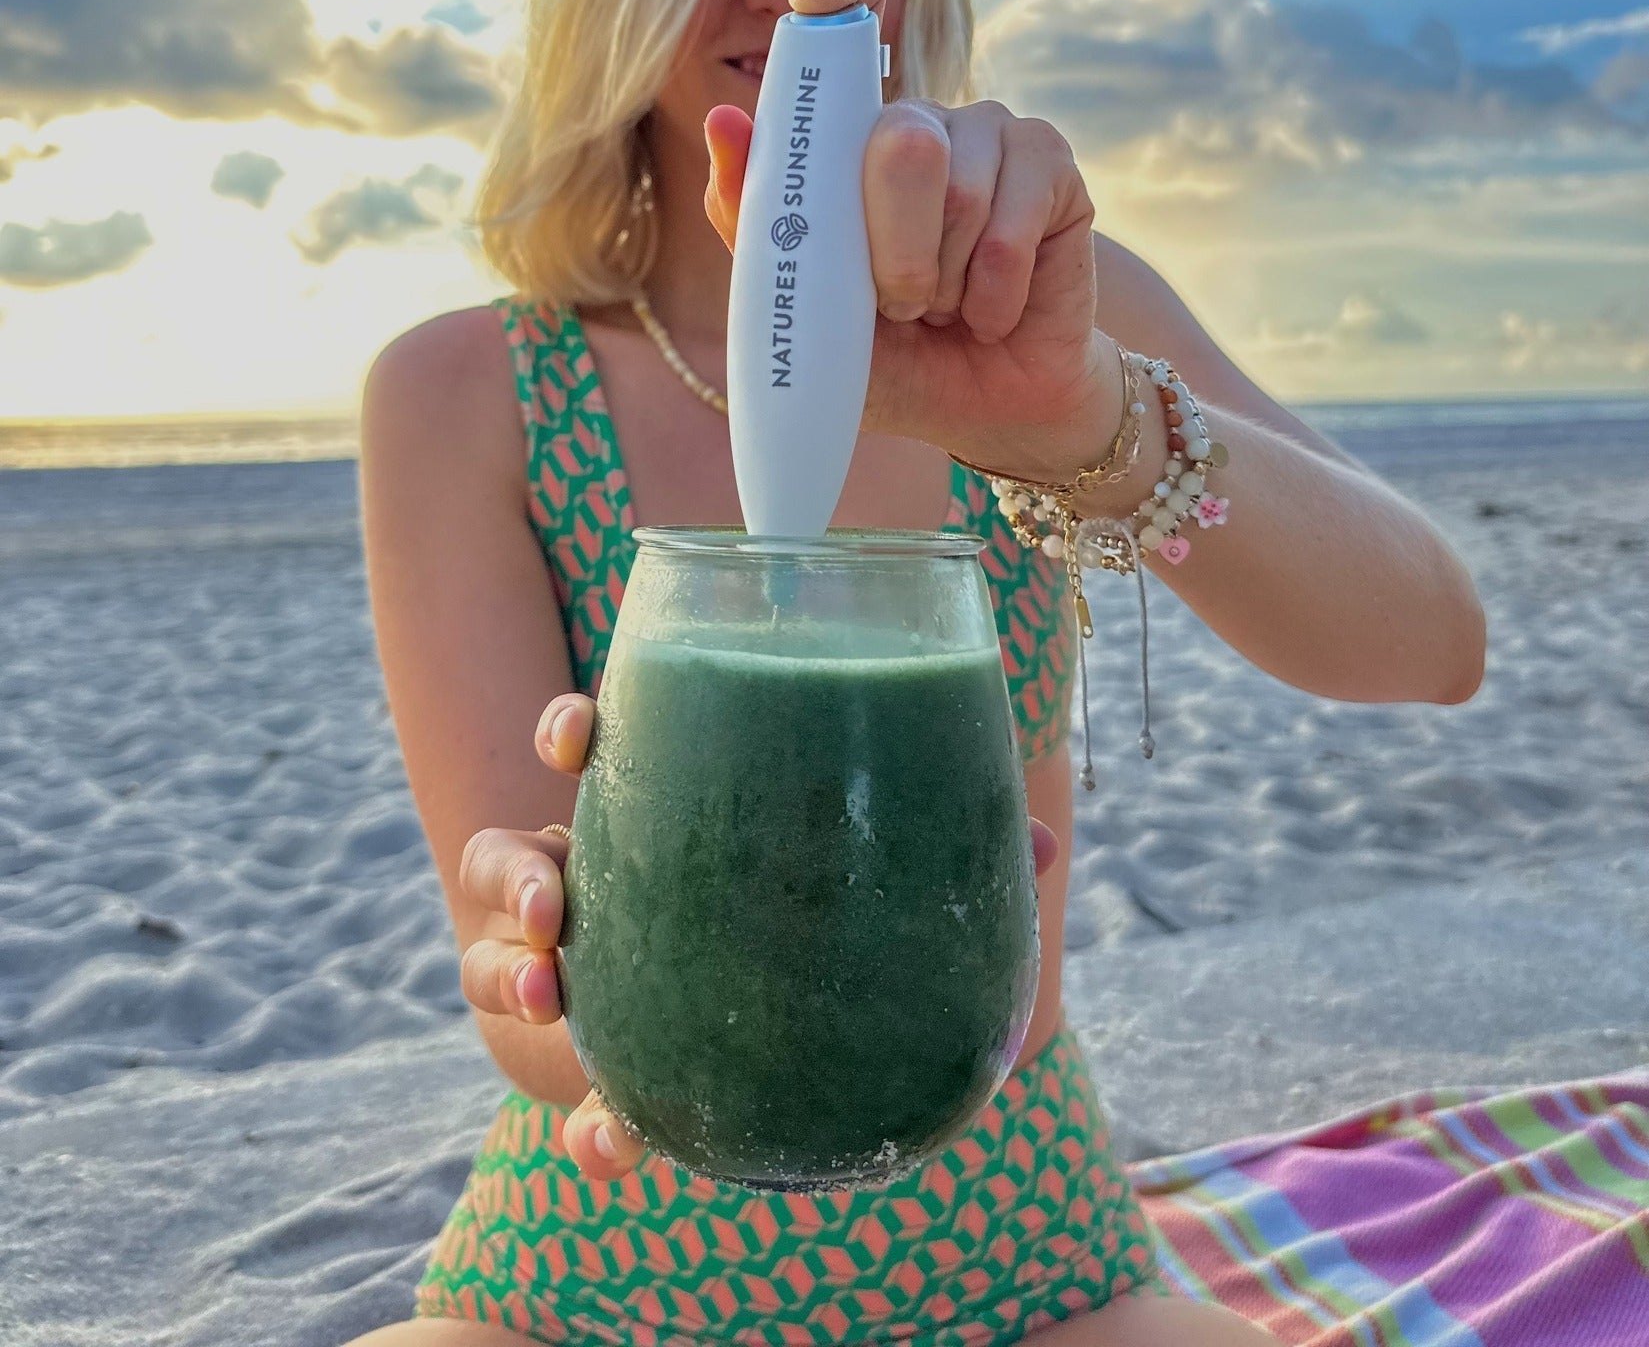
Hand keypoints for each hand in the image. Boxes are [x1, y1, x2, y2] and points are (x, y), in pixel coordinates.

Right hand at [460, 690, 1060, 1180]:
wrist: (782, 1056)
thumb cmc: (820, 935)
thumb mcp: (869, 888)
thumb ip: (941, 861)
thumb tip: (1034, 843)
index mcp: (652, 819)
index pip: (587, 753)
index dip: (569, 733)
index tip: (578, 736)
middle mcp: (596, 889)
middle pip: (512, 859)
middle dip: (518, 875)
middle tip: (558, 909)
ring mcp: (580, 978)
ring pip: (496, 966)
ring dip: (509, 979)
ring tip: (552, 1001)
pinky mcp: (601, 1074)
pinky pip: (565, 1102)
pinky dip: (584, 1125)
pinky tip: (610, 1145)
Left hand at [704, 0, 1121, 482]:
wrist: (982, 406)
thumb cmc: (889, 352)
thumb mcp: (808, 305)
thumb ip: (758, 223)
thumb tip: (728, 120)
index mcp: (849, 136)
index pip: (843, 21)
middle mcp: (919, 117)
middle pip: (897, 137)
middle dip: (889, 250)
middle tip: (896, 300)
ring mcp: (990, 132)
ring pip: (956, 189)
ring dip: (942, 282)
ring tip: (946, 306)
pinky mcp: (1052, 165)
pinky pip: (1011, 224)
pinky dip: (992, 293)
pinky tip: (993, 310)